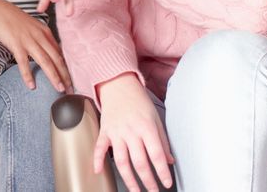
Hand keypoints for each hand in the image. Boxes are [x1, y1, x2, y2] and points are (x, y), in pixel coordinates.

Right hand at [0, 0, 69, 92]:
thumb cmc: (14, 20)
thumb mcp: (33, 28)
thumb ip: (41, 39)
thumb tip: (49, 53)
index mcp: (46, 33)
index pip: (60, 54)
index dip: (67, 69)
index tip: (71, 81)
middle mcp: (40, 36)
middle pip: (56, 59)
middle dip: (65, 76)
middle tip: (71, 90)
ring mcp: (28, 40)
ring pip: (45, 61)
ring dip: (54, 76)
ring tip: (60, 89)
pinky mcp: (16, 44)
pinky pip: (23, 62)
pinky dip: (28, 75)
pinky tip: (32, 86)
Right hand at [94, 74, 173, 191]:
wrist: (119, 85)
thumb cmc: (138, 101)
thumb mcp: (156, 118)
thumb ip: (162, 141)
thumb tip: (168, 160)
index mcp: (146, 127)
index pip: (156, 154)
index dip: (162, 171)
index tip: (167, 182)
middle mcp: (131, 131)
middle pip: (139, 161)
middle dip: (148, 180)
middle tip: (153, 190)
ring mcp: (116, 132)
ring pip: (121, 161)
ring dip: (128, 179)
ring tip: (135, 190)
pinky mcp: (104, 131)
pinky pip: (100, 148)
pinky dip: (97, 160)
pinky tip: (99, 171)